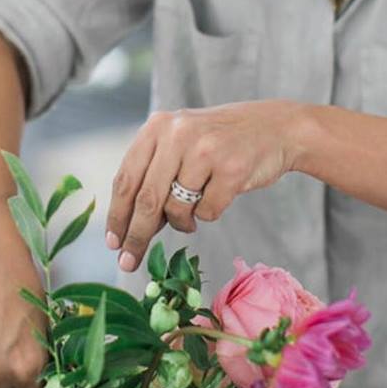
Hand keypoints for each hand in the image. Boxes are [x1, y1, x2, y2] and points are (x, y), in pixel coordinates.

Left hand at [106, 100, 302, 271]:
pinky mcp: (232, 169)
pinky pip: (207, 213)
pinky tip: (218, 195)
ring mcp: (206, 150)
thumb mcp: (180, 143)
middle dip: (136, 236)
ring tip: (192, 213)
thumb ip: (154, 175)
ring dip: (181, 223)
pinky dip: (208, 214)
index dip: (116, 215)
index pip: (126, 178)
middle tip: (129, 261)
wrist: (274, 127)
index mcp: (158, 126)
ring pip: (176, 209)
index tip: (112, 243)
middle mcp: (178, 134)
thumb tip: (130, 228)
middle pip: (147, 199)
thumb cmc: (220, 140)